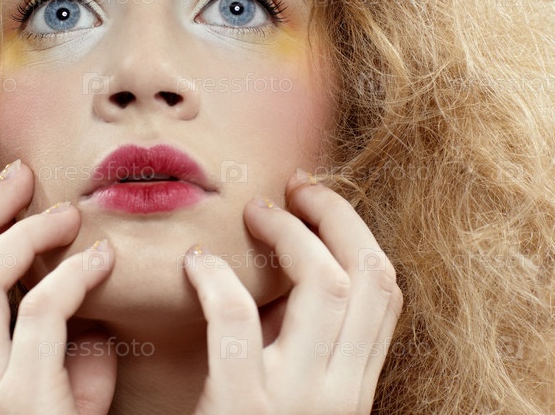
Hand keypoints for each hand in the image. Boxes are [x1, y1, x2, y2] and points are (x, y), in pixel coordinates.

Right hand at [0, 160, 116, 414]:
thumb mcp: (59, 400)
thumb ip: (62, 349)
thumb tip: (84, 292)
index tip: (2, 196)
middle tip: (22, 173)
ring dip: (26, 233)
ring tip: (68, 215)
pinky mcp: (21, 404)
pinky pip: (41, 310)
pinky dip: (74, 273)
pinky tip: (103, 258)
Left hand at [182, 170, 403, 414]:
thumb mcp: (294, 395)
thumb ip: (298, 345)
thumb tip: (280, 272)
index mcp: (356, 388)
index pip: (386, 293)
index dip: (357, 234)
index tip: (319, 203)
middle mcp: (342, 394)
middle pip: (368, 277)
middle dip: (337, 218)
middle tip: (296, 189)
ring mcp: (299, 402)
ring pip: (324, 286)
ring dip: (290, 236)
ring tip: (254, 214)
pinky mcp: (245, 409)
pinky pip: (238, 320)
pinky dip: (217, 280)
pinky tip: (195, 264)